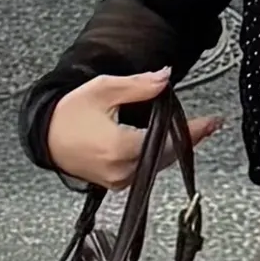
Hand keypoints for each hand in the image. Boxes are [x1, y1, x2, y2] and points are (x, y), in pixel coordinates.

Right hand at [46, 67, 224, 189]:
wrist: (45, 137)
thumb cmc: (69, 113)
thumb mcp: (103, 90)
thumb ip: (138, 86)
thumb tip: (165, 77)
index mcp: (121, 147)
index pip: (167, 139)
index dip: (193, 130)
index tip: (214, 122)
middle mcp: (123, 169)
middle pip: (167, 154)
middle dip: (187, 138)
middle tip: (209, 124)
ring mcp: (120, 180)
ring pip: (159, 164)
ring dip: (175, 147)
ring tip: (194, 131)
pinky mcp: (118, 183)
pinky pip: (147, 170)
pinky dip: (159, 155)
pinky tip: (168, 143)